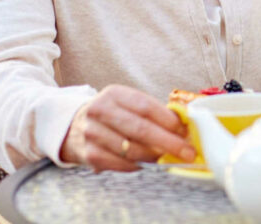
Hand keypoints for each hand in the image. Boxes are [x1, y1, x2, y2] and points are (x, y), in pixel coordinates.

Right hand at [59, 85, 195, 171]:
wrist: (73, 127)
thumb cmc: (112, 115)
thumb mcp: (127, 103)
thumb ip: (152, 112)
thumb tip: (183, 128)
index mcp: (114, 94)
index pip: (145, 106)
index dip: (168, 120)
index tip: (185, 131)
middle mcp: (100, 111)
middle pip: (140, 129)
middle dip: (168, 143)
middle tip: (187, 152)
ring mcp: (92, 133)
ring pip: (132, 149)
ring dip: (155, 157)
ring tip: (170, 159)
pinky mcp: (89, 154)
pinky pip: (121, 164)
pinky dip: (139, 166)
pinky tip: (149, 164)